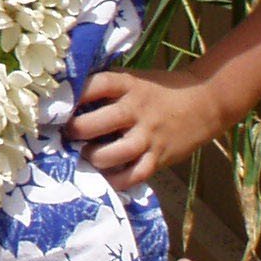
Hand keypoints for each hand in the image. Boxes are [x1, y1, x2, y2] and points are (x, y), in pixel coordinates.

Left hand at [67, 68, 224, 189]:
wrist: (204, 103)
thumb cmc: (157, 91)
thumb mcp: (133, 80)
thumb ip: (106, 88)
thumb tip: (66, 96)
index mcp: (128, 84)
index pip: (96, 85)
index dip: (73, 94)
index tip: (56, 104)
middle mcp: (136, 109)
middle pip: (98, 122)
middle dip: (75, 131)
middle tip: (67, 134)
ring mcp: (149, 135)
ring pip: (115, 153)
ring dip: (93, 157)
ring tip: (85, 155)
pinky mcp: (159, 156)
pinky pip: (135, 175)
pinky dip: (116, 181)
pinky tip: (104, 177)